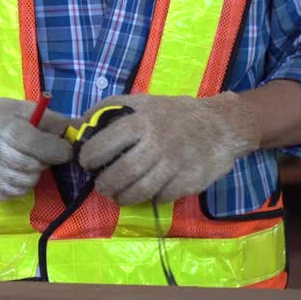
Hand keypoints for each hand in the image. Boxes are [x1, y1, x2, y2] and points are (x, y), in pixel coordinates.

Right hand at [0, 97, 73, 201]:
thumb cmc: (0, 117)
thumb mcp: (24, 108)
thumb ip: (51, 120)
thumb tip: (76, 131)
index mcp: (7, 130)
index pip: (40, 146)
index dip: (58, 149)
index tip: (63, 148)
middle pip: (35, 167)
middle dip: (43, 160)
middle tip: (37, 151)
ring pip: (27, 183)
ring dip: (32, 173)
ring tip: (23, 160)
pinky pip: (15, 194)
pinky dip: (19, 185)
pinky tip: (11, 170)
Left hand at [78, 92, 258, 205]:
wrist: (221, 125)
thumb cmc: (173, 113)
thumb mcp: (141, 101)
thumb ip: (110, 109)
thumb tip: (79, 124)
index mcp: (142, 120)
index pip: (106, 143)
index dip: (90, 158)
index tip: (86, 163)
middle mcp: (157, 142)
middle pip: (122, 173)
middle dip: (104, 185)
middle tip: (101, 186)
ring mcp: (174, 164)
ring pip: (139, 191)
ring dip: (122, 198)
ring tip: (117, 195)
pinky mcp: (188, 182)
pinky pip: (160, 197)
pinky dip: (149, 198)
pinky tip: (146, 192)